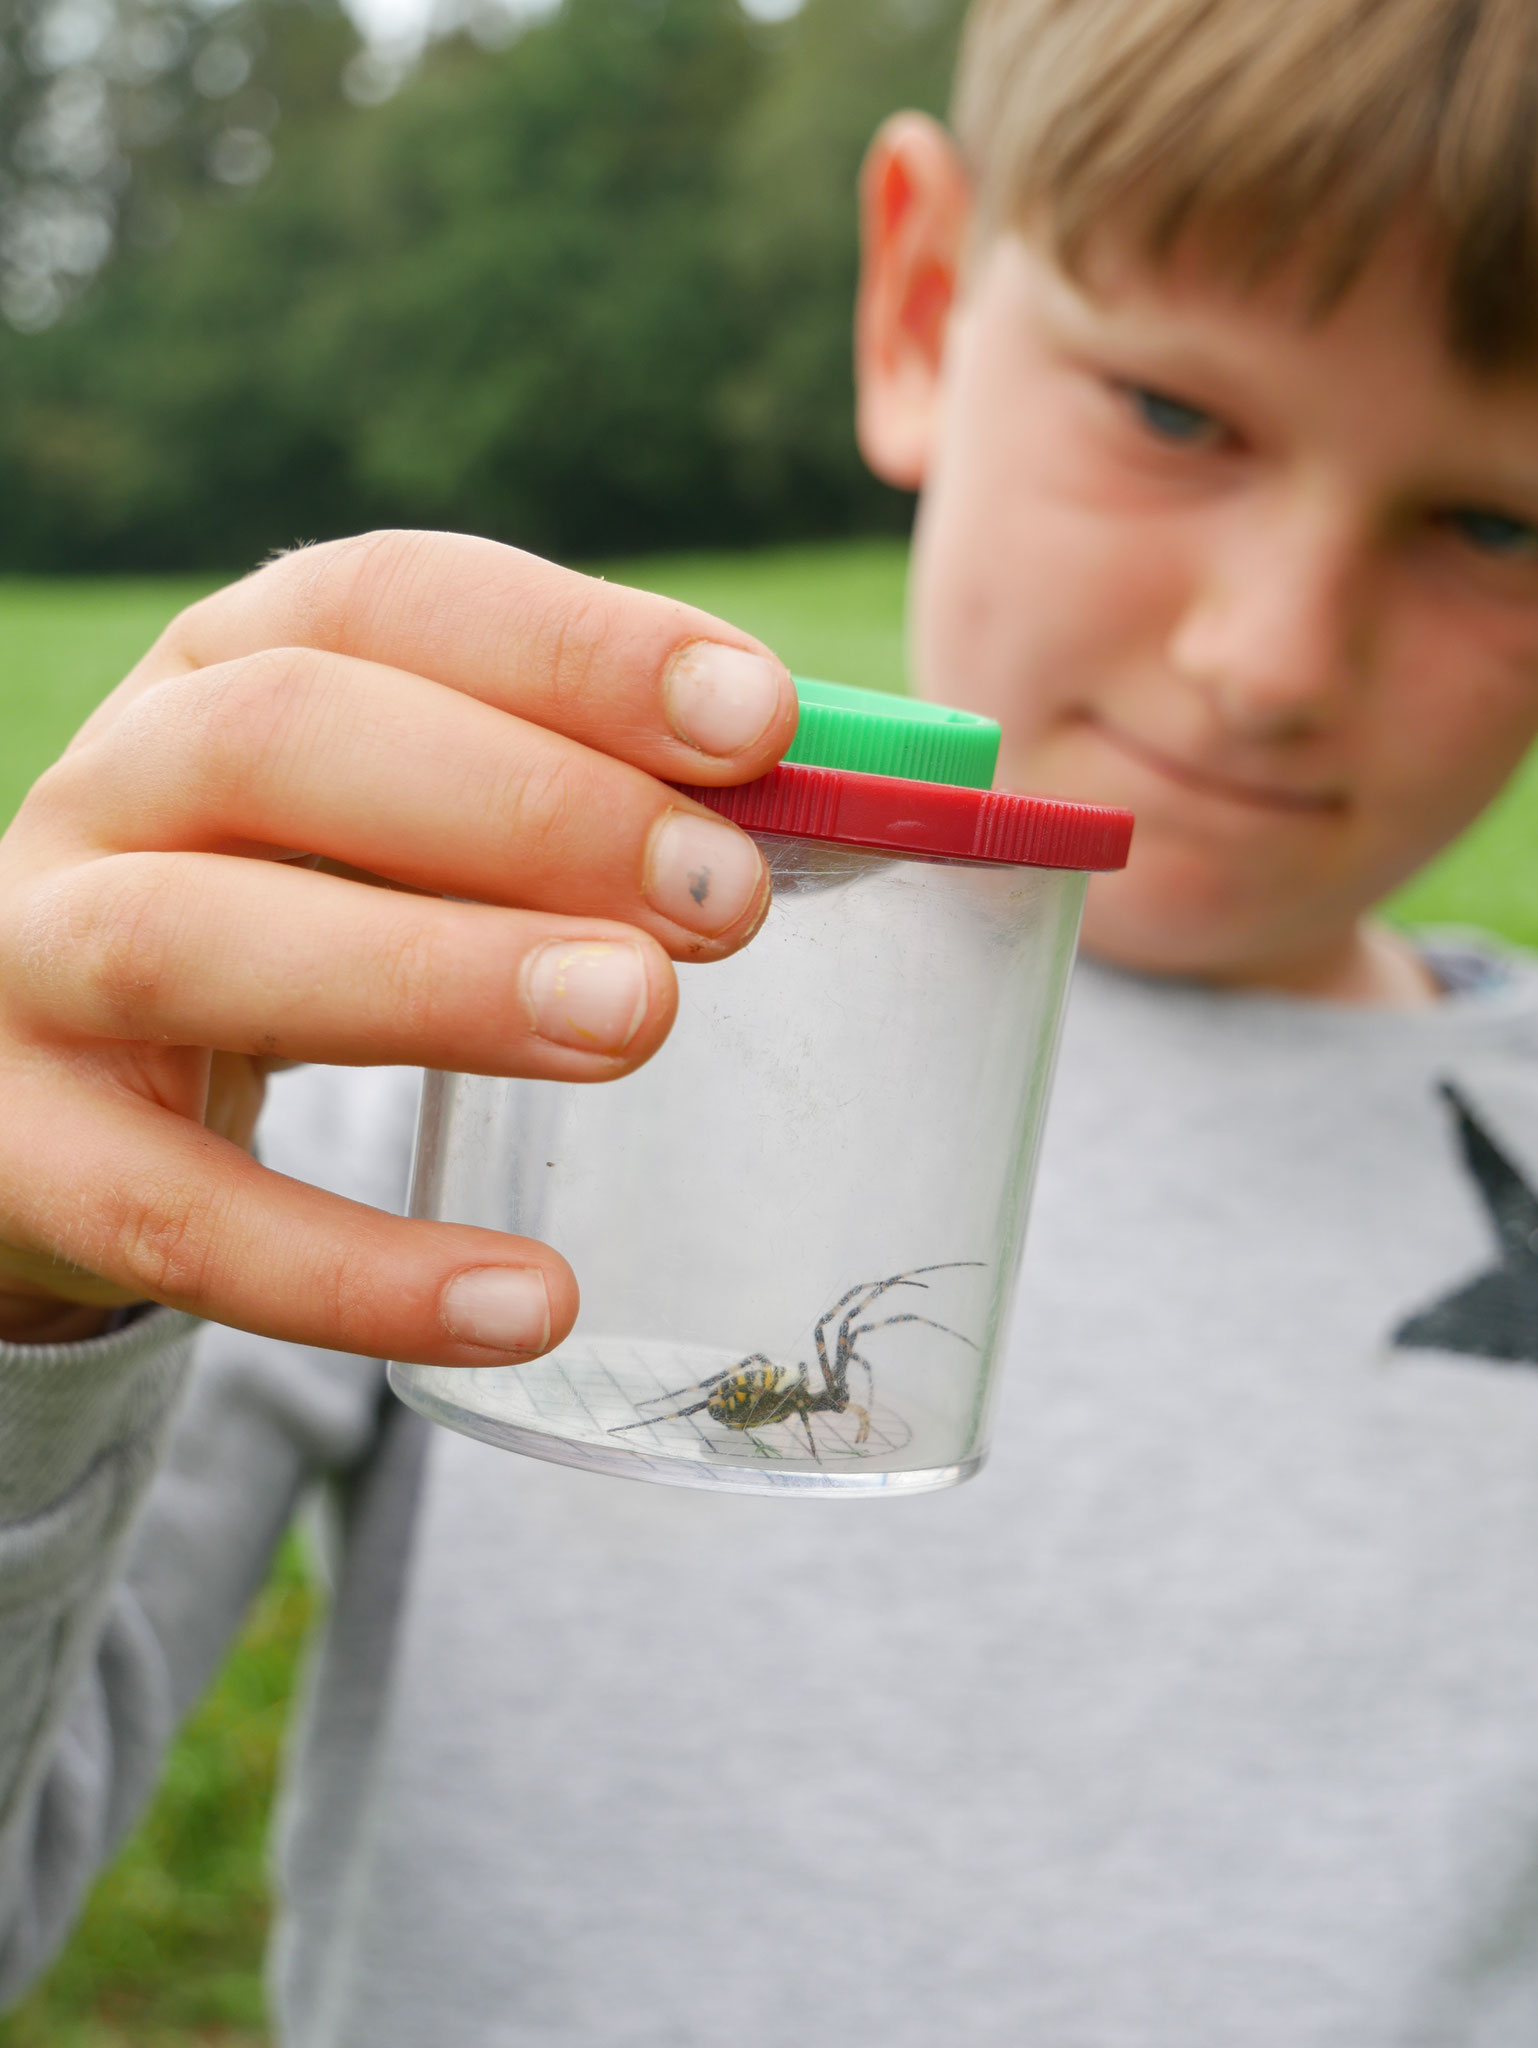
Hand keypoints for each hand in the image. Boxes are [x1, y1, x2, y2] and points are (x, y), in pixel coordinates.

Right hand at [0, 531, 794, 1358]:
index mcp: (224, 672)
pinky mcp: (21, 1153)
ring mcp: (34, 965)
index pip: (383, 601)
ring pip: (192, 944)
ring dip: (432, 976)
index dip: (571, 646)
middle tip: (727, 897)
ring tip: (640, 1020)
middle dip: (526, 805)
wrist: (47, 1088)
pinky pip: (177, 1216)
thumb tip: (808, 800)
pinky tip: (530, 1302)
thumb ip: (553, 803)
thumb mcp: (392, 835)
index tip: (759, 717)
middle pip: (282, 740)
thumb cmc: (290, 925)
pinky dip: (356, 1269)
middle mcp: (111, 789)